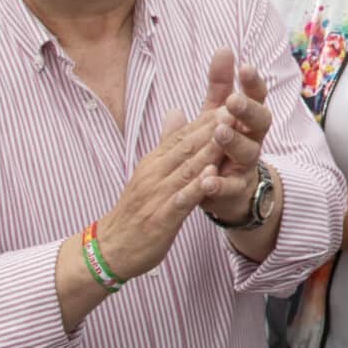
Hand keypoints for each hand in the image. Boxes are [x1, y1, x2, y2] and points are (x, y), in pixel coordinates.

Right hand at [95, 109, 223, 279]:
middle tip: (237, 106)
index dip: (206, 117)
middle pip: (187, 146)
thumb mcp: (150, 172)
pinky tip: (213, 177)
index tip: (230, 99)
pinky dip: (197, 188)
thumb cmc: (136, 210)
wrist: (110, 248)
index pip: (182, 135)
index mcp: (154, 162)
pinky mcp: (161, 217)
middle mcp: (154, 174)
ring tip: (230, 131)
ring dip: (209, 149)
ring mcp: (157, 195)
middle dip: (212, 126)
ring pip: (187, 168)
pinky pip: (181, 200)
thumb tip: (176, 110)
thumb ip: (166, 144)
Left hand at [197, 50, 273, 222]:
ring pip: (248, 151)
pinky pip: (230, 186)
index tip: (245, 67)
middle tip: (233, 101)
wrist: (229, 193)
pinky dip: (218, 183)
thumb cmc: (223, 147)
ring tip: (220, 132)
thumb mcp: (217, 115)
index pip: (256, 97)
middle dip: (248, 110)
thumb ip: (219, 86)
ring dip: (234, 141)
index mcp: (247, 120)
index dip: (253, 83)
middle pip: (261, 120)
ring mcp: (246, 166)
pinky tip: (207, 178)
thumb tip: (223, 50)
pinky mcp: (235, 190)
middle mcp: (253, 139)